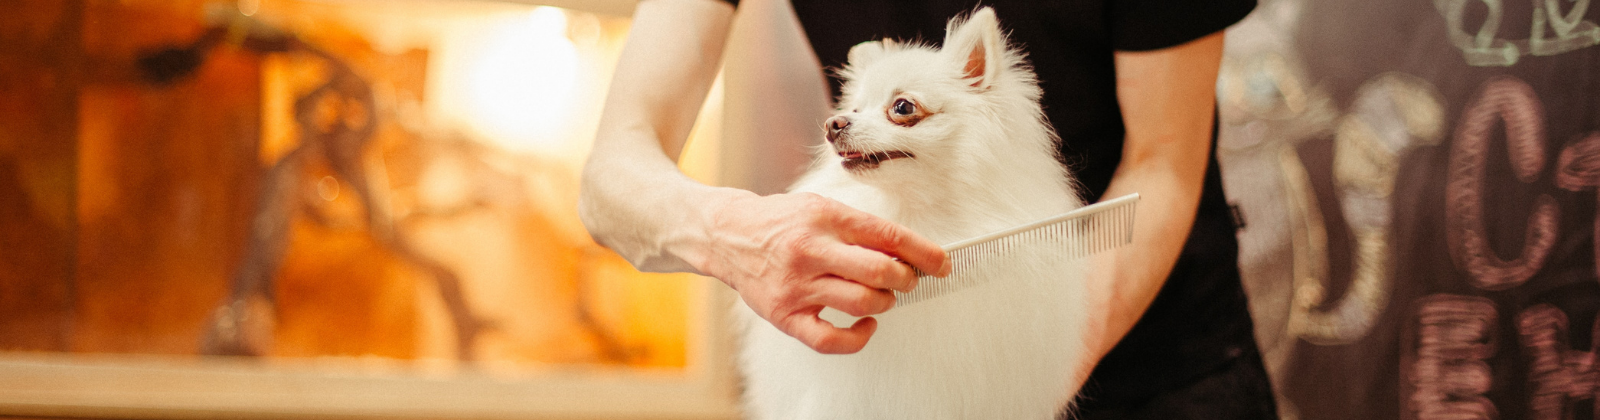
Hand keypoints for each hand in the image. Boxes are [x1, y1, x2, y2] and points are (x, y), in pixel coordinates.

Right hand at [696, 191, 949, 353]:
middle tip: (906, 279)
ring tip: (882, 295)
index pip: (887, 235)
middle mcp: (810, 250)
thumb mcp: (820, 208)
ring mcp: (796, 285)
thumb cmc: (781, 222)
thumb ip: (860, 228)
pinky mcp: (785, 315)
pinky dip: (858, 337)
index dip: (923, 252)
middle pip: (879, 271)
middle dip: (905, 278)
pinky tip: (865, 325)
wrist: (728, 235)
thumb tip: (907, 251)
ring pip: (862, 303)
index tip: (941, 263)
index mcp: (824, 217)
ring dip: (885, 302)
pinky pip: (830, 340)